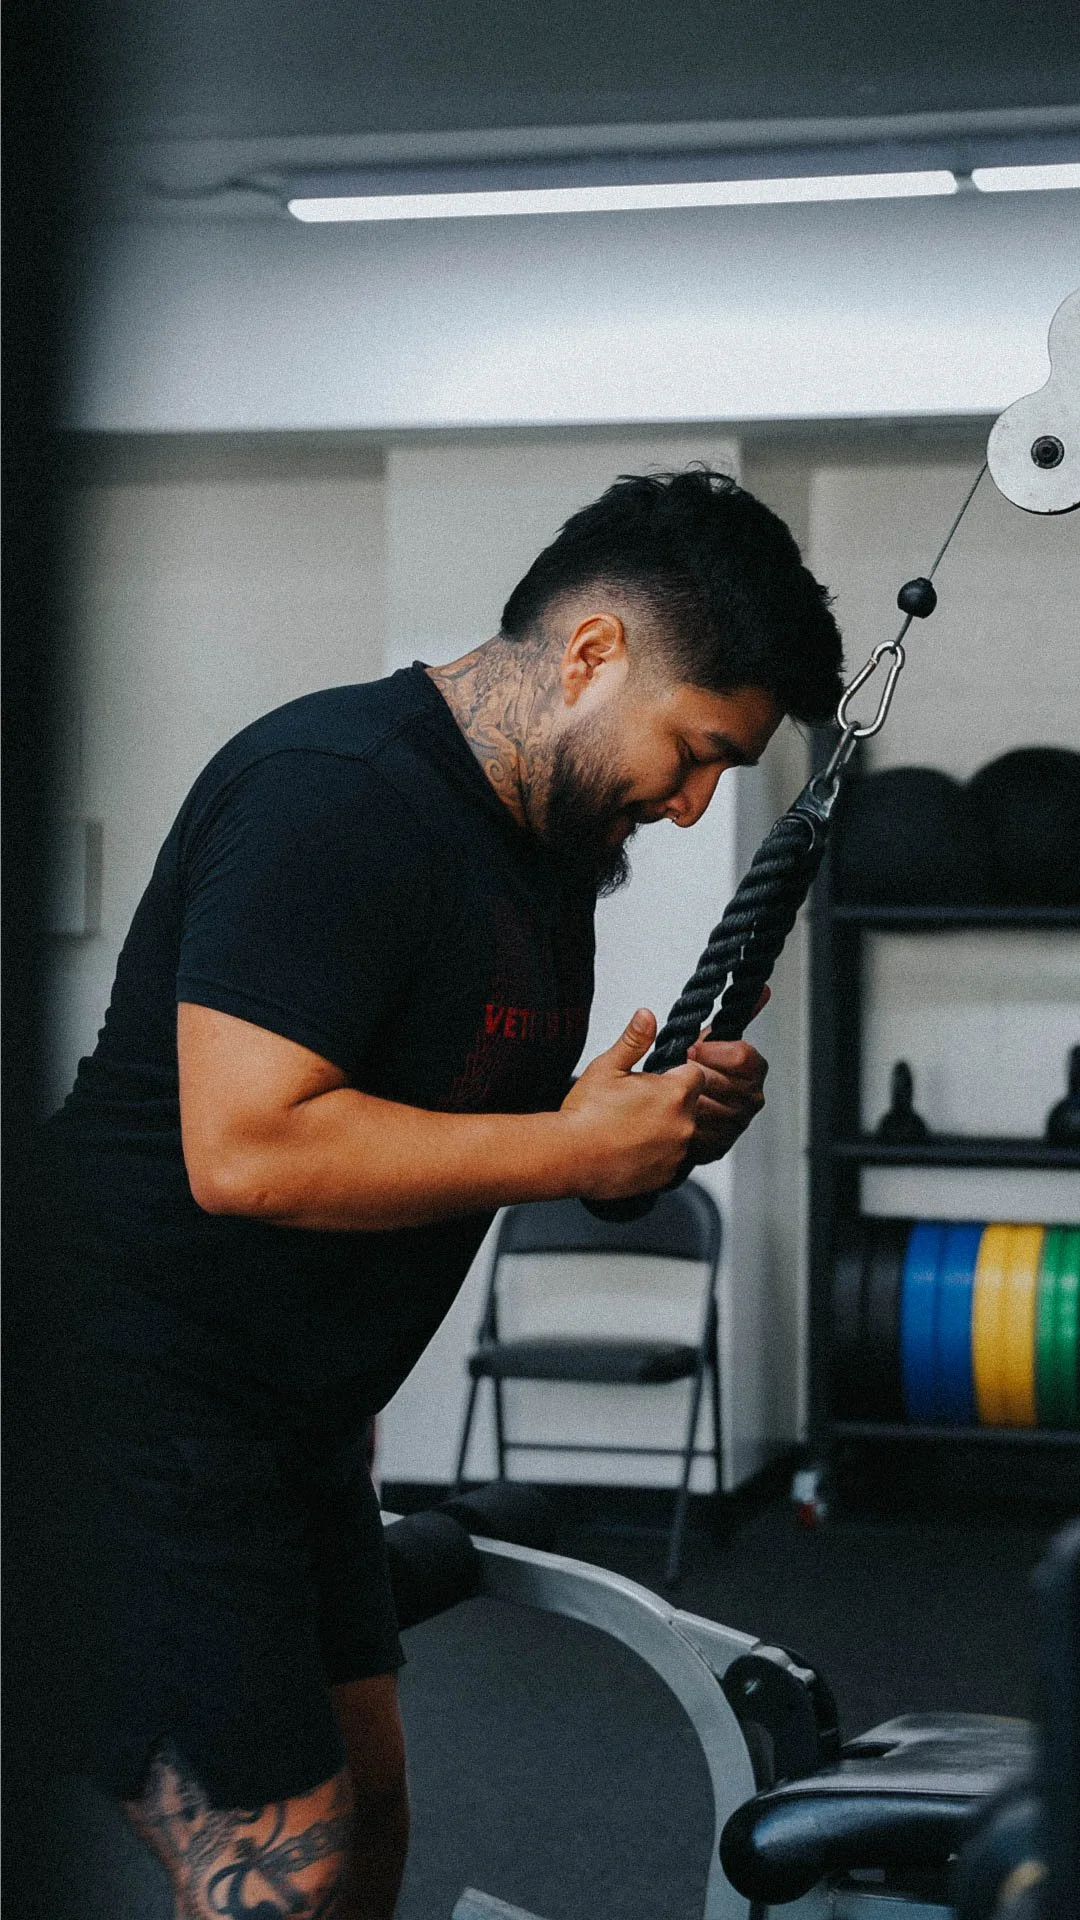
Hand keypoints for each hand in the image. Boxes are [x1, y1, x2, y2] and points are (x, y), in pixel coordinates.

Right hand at [561, 1009, 705, 1200]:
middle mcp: (684, 1123)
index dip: (676, 1073)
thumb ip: (634, 1040)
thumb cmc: (585, 1114)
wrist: (570, 1157)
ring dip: (667, 1128)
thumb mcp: (607, 1067)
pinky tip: (633, 1148)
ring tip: (632, 1127)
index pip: (696, 1073)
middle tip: (637, 1103)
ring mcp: (678, 1152)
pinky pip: (674, 1158)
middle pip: (691, 1103)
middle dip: (671, 1101)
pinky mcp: (669, 1174)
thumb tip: (647, 1016)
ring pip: (683, 1132)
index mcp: (674, 1093)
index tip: (656, 1079)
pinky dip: (659, 1153)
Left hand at [685, 988, 768, 1163]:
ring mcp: (737, 1125)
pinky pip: (701, 1136)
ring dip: (688, 1099)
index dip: (714, 1052)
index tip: (691, 1048)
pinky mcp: (718, 1147)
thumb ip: (734, 1015)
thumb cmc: (687, 1068)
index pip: (744, 1057)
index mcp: (753, 1070)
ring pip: (714, 1110)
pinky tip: (668, 1114)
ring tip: (668, 1091)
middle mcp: (752, 1098)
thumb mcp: (705, 1038)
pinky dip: (682, 1124)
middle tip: (675, 1070)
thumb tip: (763, 989)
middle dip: (698, 1075)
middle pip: (728, 1085)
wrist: (666, 1106)